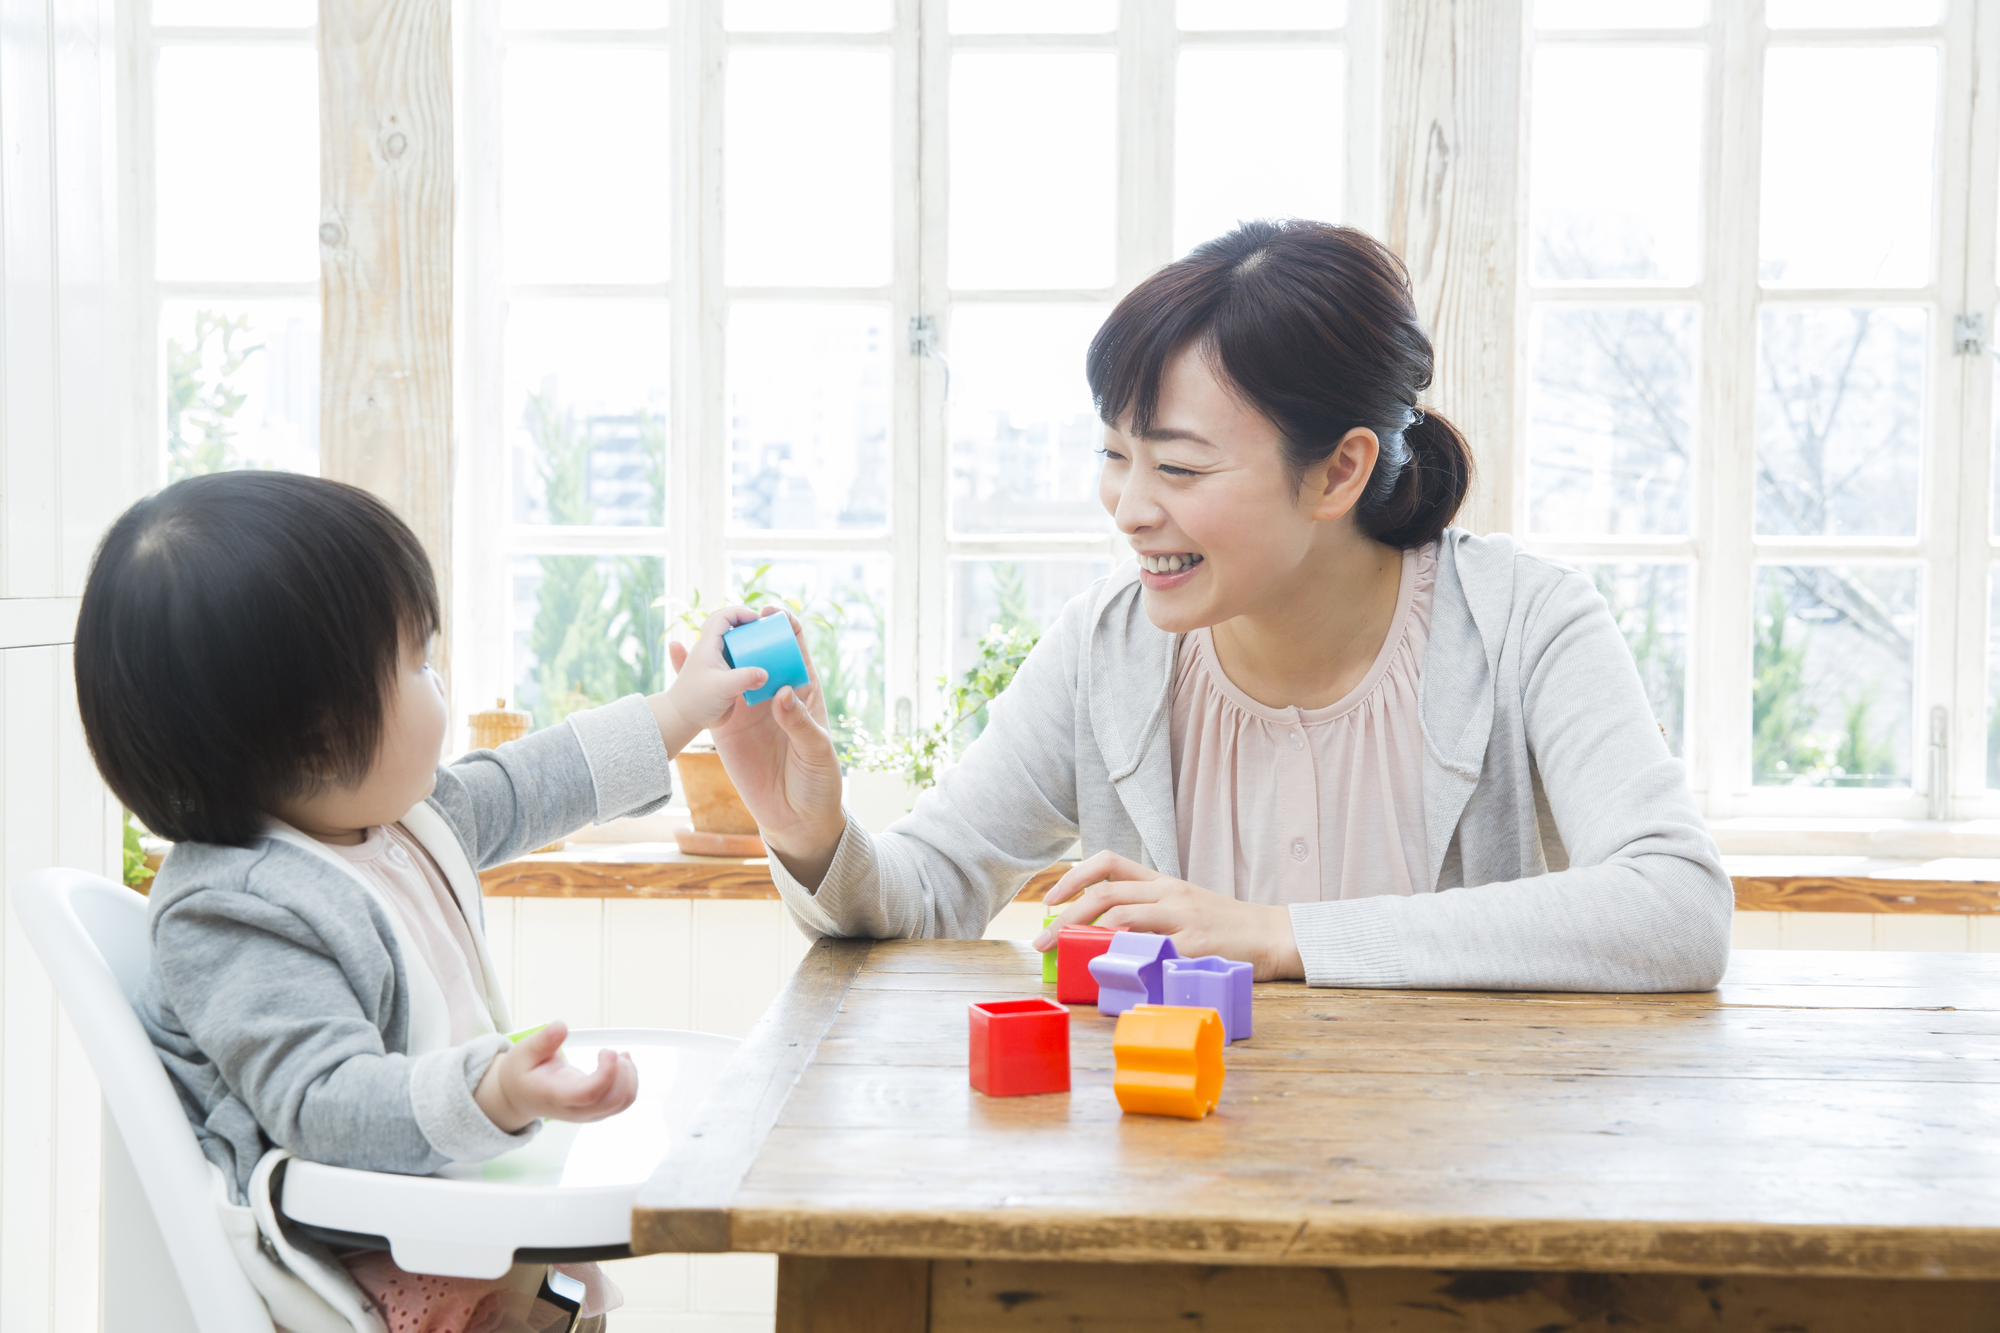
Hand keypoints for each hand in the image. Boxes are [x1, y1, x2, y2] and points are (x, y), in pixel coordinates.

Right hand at [474, 1021, 637, 1133]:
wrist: (520, 1097)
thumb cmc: (523, 1073)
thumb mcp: (523, 1053)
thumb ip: (542, 1041)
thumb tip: (561, 1027)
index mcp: (556, 1095)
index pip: (588, 1093)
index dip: (605, 1074)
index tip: (607, 1051)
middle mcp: (575, 1109)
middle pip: (612, 1100)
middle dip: (622, 1072)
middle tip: (607, 1051)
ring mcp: (589, 1113)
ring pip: (622, 1102)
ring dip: (629, 1075)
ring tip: (616, 1055)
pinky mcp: (598, 1109)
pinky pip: (624, 1100)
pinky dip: (630, 1079)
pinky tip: (621, 1061)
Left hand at [650, 607, 776, 755]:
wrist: (683, 720)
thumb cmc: (696, 700)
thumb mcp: (722, 687)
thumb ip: (745, 678)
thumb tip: (765, 674)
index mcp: (707, 645)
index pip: (722, 617)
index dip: (740, 612)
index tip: (757, 619)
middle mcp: (712, 650)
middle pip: (728, 625)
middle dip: (746, 621)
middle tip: (763, 627)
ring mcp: (718, 662)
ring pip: (735, 642)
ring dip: (749, 639)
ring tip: (766, 642)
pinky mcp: (725, 675)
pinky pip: (740, 659)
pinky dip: (751, 656)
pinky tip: (763, 663)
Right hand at [669, 610, 846, 888]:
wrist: (795, 820)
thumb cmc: (819, 782)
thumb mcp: (817, 752)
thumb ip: (800, 723)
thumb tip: (779, 694)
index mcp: (804, 693)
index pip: (796, 650)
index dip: (786, 627)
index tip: (772, 614)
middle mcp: (775, 695)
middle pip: (761, 651)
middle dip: (748, 631)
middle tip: (734, 617)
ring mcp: (748, 710)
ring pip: (734, 669)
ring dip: (721, 649)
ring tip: (706, 629)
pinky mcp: (726, 728)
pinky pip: (711, 699)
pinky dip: (694, 677)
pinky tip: (678, 653)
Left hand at [1031, 851, 1304, 981]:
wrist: (1272, 934)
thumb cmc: (1224, 926)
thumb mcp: (1184, 907)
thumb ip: (1148, 914)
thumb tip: (1102, 936)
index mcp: (1162, 882)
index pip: (1109, 862)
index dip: (1074, 876)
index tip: (1049, 900)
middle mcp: (1168, 893)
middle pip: (1105, 892)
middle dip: (1065, 915)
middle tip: (1041, 941)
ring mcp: (1182, 916)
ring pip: (1122, 913)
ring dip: (1084, 934)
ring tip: (1063, 956)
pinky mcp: (1195, 943)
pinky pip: (1152, 946)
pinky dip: (1126, 955)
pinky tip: (1109, 969)